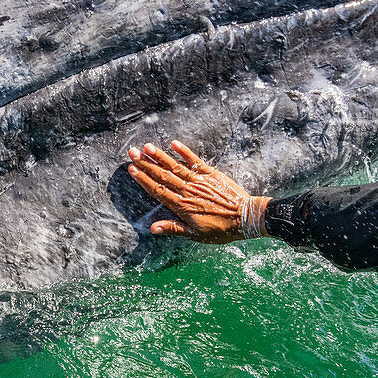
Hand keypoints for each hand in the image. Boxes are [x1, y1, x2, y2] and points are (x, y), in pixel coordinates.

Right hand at [126, 140, 269, 243]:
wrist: (245, 218)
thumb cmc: (221, 229)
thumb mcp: (195, 234)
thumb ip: (173, 228)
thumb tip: (152, 228)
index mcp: (181, 205)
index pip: (157, 190)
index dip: (143, 179)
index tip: (132, 169)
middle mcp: (187, 190)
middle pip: (162, 175)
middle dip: (146, 163)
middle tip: (132, 152)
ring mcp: (198, 180)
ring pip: (175, 166)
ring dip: (160, 156)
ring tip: (147, 146)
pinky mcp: (211, 173)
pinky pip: (195, 160)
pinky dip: (184, 151)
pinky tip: (174, 143)